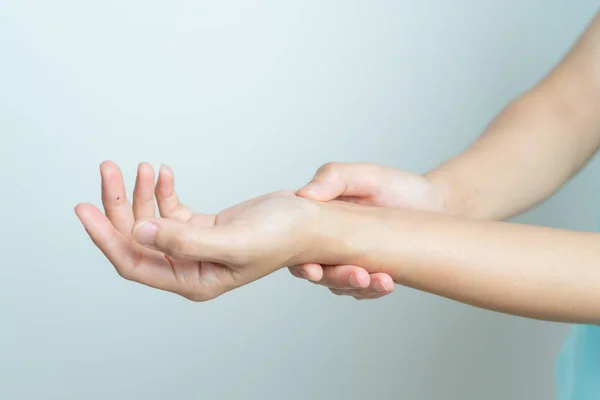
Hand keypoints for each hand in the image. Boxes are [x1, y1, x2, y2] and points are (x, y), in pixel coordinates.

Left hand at [75, 161, 326, 300]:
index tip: (85, 208)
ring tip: (142, 165)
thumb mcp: (234, 241)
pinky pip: (170, 210)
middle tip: (109, 168)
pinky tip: (163, 172)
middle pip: (137, 238)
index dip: (105, 237)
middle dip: (119, 204)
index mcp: (194, 281)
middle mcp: (189, 267)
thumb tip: (140, 234)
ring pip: (150, 221)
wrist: (311, 220)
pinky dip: (162, 190)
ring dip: (140, 192)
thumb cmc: (284, 236)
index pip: (134, 263)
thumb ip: (185, 241)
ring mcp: (193, 247)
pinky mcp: (201, 228)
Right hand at [291, 162, 450, 299]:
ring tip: (382, 281)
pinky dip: (374, 290)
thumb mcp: (366, 175)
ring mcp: (347, 262)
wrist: (434, 204)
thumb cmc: (396, 188)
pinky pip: (363, 291)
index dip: (299, 261)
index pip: (296, 246)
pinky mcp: (368, 276)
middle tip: (358, 276)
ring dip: (357, 287)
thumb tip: (303, 194)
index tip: (313, 269)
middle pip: (317, 272)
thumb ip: (333, 178)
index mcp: (317, 219)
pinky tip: (388, 283)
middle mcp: (326, 244)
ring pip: (340, 285)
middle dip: (336, 278)